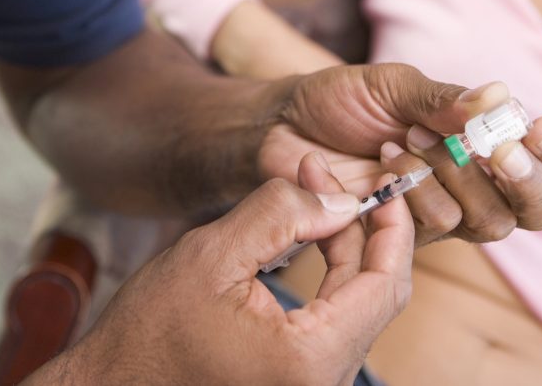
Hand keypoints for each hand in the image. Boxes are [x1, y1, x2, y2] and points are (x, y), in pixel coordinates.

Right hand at [29, 154, 413, 385]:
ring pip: (356, 304)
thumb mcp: (212, 255)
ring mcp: (314, 384)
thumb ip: (281, 215)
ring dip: (342, 246)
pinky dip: (327, 273)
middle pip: (376, 292)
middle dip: (361, 227)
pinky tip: (305, 235)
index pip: (386, 284)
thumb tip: (342, 199)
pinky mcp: (299, 380)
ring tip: (310, 194)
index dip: (392, 227)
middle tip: (327, 176)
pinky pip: (334, 320)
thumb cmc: (149, 334)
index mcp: (312, 358)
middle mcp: (324, 382)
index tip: (382, 183)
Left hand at [258, 65, 541, 246]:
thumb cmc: (343, 100)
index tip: (537, 129)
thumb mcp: (394, 86)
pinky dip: (414, 193)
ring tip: (406, 140)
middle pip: (530, 208)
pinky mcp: (402, 236)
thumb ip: (444, 99)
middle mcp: (469, 183)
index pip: (540, 160)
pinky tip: (383, 163)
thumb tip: (500, 99)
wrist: (282, 126)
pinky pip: (434, 229)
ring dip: (452, 177)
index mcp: (478, 141)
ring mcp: (438, 213)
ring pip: (485, 221)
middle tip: (495, 150)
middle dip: (519, 179)